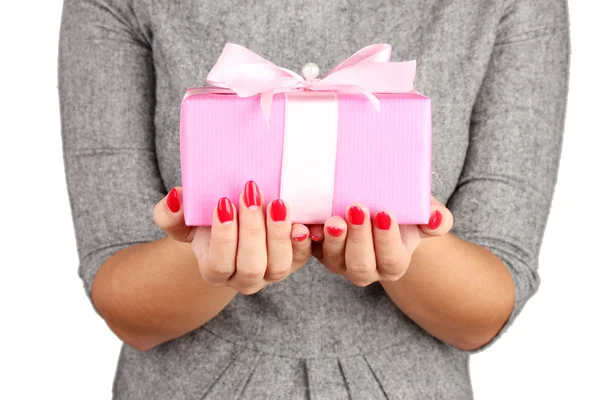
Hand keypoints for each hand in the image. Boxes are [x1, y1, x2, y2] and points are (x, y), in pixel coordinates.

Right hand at [153, 181, 311, 294]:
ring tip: (277, 203)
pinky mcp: (293, 261)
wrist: (232, 230)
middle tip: (251, 195)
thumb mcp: (183, 219)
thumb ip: (170, 213)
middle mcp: (244, 279)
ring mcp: (270, 273)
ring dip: (278, 234)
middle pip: (251, 266)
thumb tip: (176, 198)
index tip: (224, 203)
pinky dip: (303, 242)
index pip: (220, 263)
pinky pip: (302, 258)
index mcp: (215, 271)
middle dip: (252, 230)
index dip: (224, 236)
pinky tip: (301, 222)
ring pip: (278, 265)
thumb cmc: (205, 224)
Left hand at [310, 197, 452, 285]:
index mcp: (393, 264)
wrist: (376, 210)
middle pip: (361, 264)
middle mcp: (366, 269)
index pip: (391, 258)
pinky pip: (308, 252)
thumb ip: (437, 219)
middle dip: (359, 238)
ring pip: (334, 260)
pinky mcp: (317, 251)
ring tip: (333, 218)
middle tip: (357, 209)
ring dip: (333, 241)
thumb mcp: (422, 213)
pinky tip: (305, 224)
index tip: (384, 213)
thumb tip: (436, 218)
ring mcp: (339, 262)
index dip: (387, 239)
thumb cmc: (403, 212)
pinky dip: (305, 240)